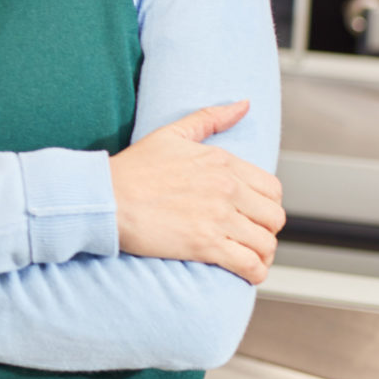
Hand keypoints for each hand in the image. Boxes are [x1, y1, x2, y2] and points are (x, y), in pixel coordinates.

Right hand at [109, 102, 284, 284]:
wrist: (104, 199)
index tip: (252, 215)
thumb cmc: (132, 169)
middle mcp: (226, 189)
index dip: (267, 205)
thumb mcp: (171, 134)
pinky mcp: (205, 245)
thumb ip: (210, 118)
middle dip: (265, 231)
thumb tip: (243, 105)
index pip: (272, 189)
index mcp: (222, 163)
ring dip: (261, 255)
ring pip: (265, 244)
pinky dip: (254, 273)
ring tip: (249, 258)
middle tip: (249, 238)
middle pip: (274, 218)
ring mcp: (218, 218)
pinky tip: (246, 274)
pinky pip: (249, 265)